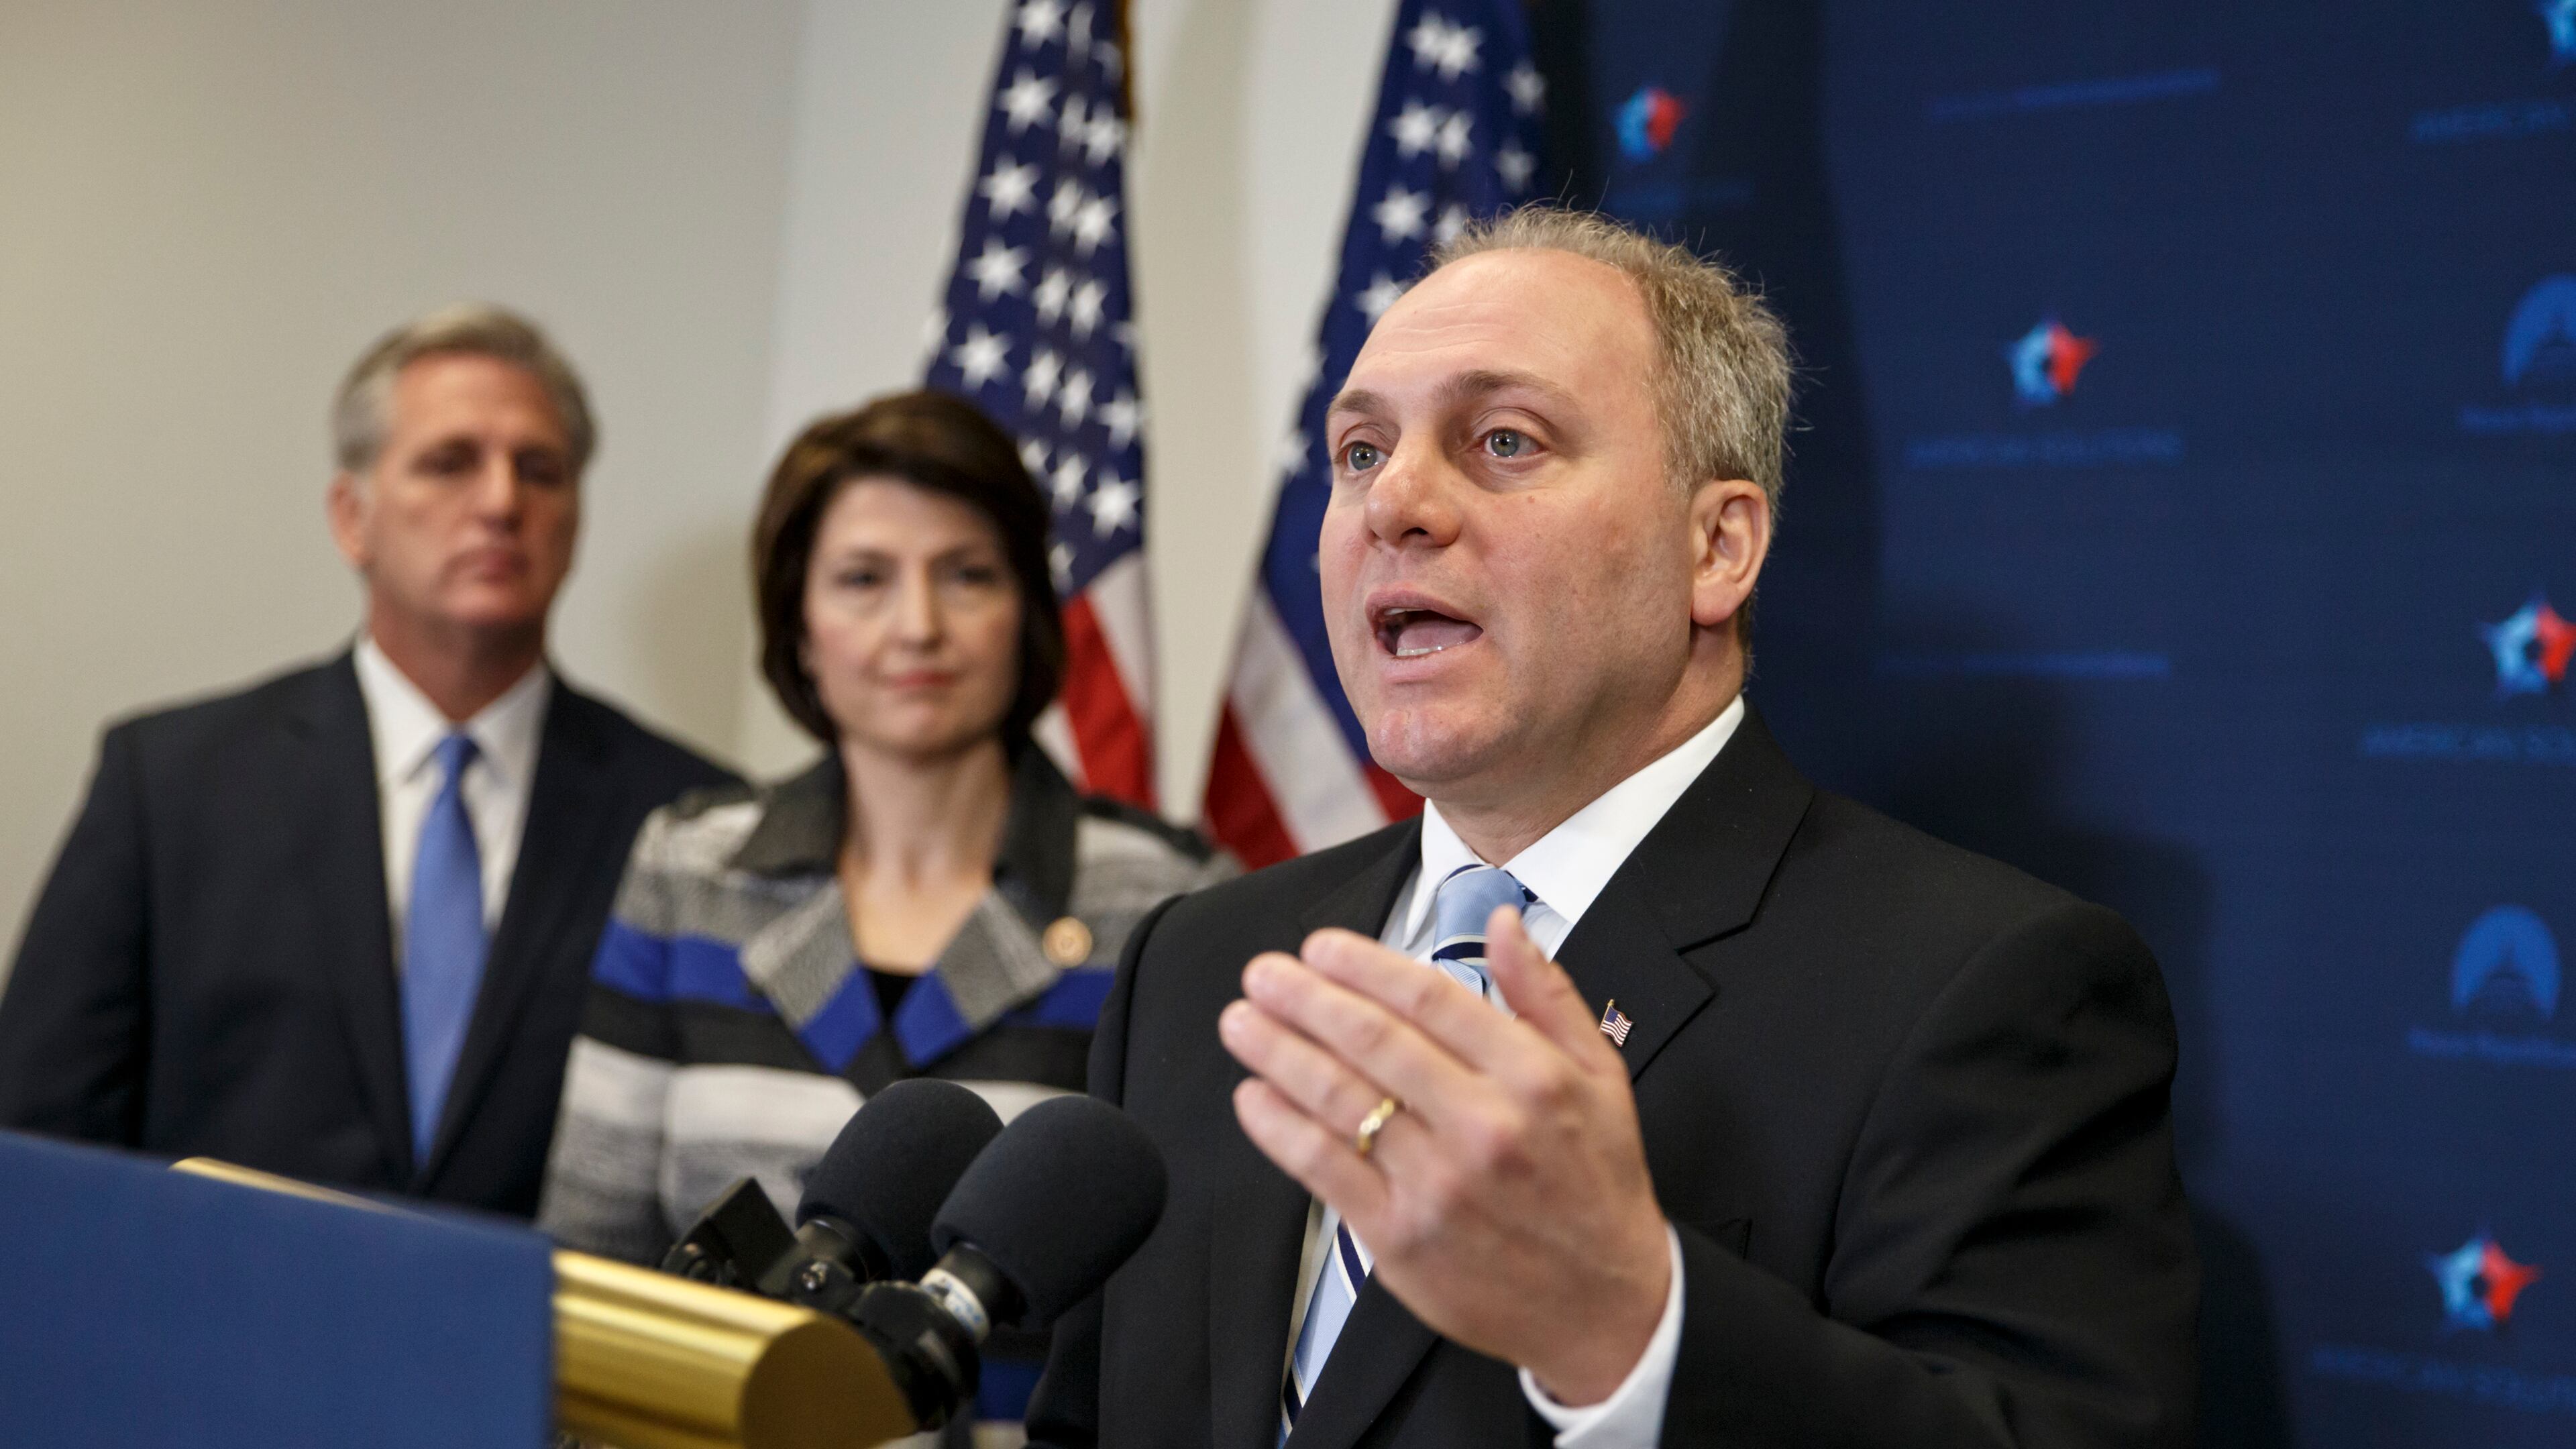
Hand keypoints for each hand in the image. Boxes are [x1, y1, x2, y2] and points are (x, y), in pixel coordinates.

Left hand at [1218, 906, 1670, 1404]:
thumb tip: (1503, 922)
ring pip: (1339, 1099)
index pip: (1427, 998)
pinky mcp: (1400, 1238)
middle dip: (1304, 998)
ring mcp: (1437, 1184)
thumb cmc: (1596, 1183)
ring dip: (1278, 1053)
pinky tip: (1254, 1096)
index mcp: (1531, 1076)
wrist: (1605, 1305)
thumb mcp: (1600, 1075)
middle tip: (1261, 973)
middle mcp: (1483, 1125)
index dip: (1361, 964)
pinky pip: (1323, 1168)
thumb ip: (1546, 993)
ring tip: (1241, 1022)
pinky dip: (1280, 1127)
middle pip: (1372, 1040)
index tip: (1319, 947)